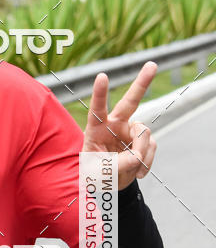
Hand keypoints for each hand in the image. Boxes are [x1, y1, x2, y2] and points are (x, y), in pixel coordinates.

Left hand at [82, 61, 157, 189]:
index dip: (100, 94)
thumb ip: (116, 164)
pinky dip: (147, 162)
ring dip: (142, 152)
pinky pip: (151, 147)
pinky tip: (139, 172)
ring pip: (144, 133)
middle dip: (142, 83)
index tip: (102, 76)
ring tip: (133, 169)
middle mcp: (115, 125)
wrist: (109, 183)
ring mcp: (131, 131)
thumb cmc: (96, 174)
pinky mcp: (143, 141)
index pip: (97, 109)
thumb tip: (137, 157)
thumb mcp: (99, 173)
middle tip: (152, 64)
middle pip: (130, 102)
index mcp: (97, 128)